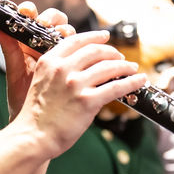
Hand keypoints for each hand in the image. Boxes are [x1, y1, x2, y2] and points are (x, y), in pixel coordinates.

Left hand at [0, 2, 75, 119]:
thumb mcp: (15, 75)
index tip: (28, 12)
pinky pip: (86, 53)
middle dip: (53, 19)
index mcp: (28, 43)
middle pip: (56, 21)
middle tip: (47, 25)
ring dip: (68, 32)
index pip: (32, 17)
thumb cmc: (22, 99)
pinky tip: (86, 51)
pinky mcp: (77, 67)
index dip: (31, 11)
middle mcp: (46, 45)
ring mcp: (63, 55)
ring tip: (63, 39)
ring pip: (71, 34)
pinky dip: (89, 49)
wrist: (37, 125)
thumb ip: (10, 50)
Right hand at [9, 6, 146, 157]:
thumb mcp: (40, 82)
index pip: (76, 41)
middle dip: (112, 51)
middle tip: (120, 56)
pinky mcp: (88, 101)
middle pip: (95, 51)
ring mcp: (75, 84)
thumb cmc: (36, 115)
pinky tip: (140, 80)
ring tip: (132, 68)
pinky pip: (116, 87)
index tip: (105, 36)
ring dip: (125, 65)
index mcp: (49, 62)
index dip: (94, 37)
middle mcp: (62, 69)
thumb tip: (83, 67)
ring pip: (109, 67)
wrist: (32, 136)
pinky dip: (132, 81)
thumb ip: (58, 71)